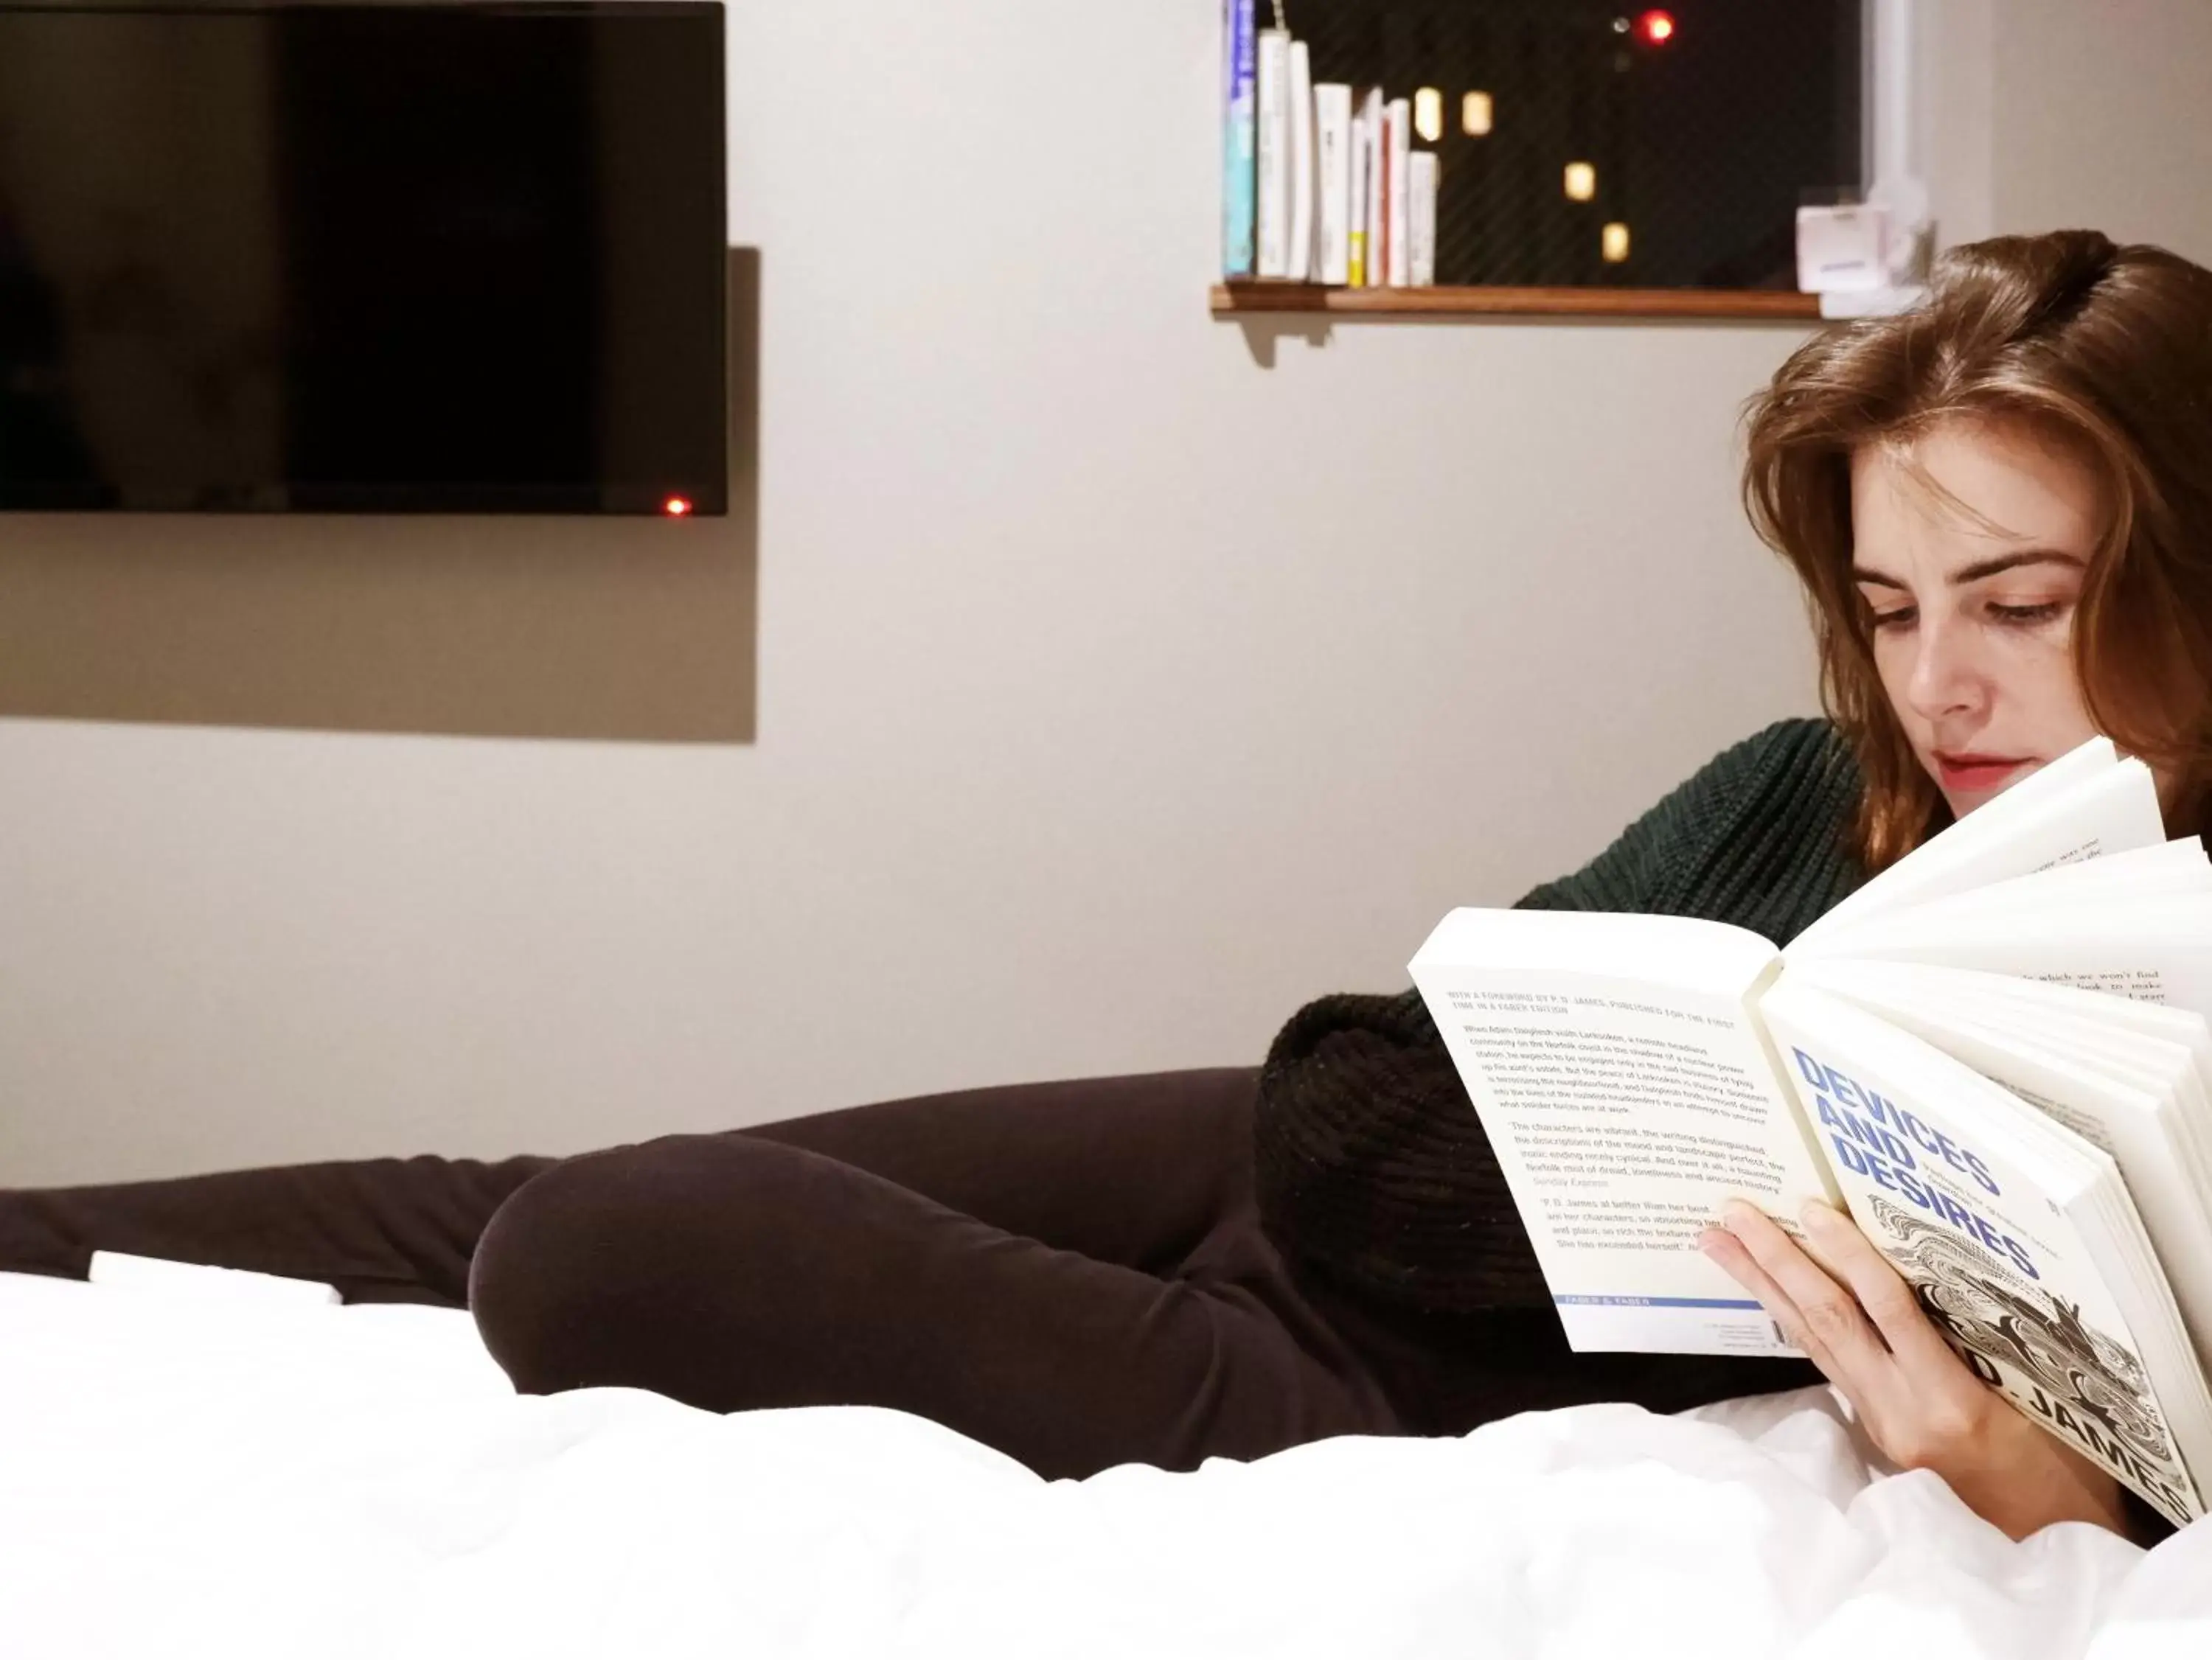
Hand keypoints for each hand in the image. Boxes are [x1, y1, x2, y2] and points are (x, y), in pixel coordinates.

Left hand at [1699, 1197, 2132, 1540]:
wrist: (2047, 1544)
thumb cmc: (2063, 1471)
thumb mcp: (2042, 1401)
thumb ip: (1988, 1341)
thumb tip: (1941, 1264)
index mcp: (1951, 1400)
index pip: (1888, 1311)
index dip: (1849, 1257)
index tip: (1810, 1209)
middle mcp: (1902, 1411)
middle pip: (1828, 1320)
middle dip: (1776, 1261)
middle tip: (1731, 1213)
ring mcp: (1880, 1423)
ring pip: (1812, 1340)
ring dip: (1764, 1286)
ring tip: (1719, 1243)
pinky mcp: (1873, 1432)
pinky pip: (1826, 1364)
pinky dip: (1793, 1321)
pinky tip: (1766, 1292)